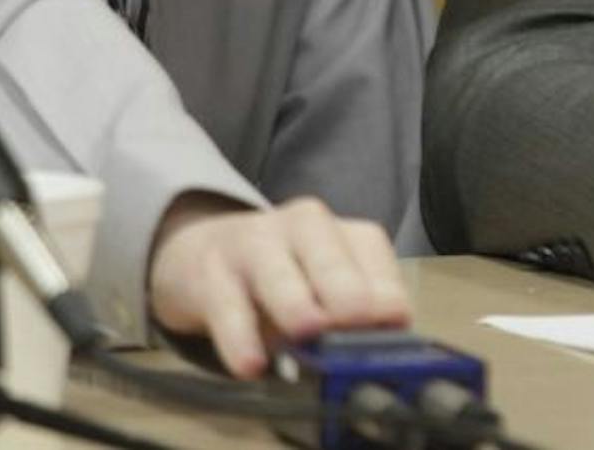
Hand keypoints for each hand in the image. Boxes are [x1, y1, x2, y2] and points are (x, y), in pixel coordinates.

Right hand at [146, 194, 409, 376]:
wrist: (201, 252)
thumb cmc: (281, 280)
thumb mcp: (325, 292)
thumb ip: (358, 321)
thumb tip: (384, 360)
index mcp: (346, 234)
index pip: (378, 264)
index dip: (386, 302)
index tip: (393, 334)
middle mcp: (305, 228)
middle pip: (332, 260)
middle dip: (346, 293)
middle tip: (356, 323)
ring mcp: (255, 244)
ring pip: (278, 275)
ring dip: (295, 304)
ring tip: (307, 331)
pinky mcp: (210, 271)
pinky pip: (227, 306)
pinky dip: (239, 337)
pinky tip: (250, 365)